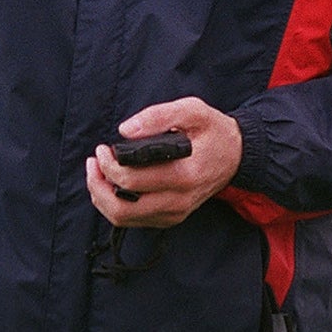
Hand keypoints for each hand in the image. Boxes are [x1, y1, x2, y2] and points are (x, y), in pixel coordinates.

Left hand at [86, 97, 242, 228]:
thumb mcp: (192, 110)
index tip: (103, 149)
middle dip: (97, 185)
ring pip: (124, 219)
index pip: (132, 180)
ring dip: (102, 198)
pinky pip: (134, 221)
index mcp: (184, 174)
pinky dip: (115, 205)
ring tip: (97, 174)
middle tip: (94, 163)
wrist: (237, 155)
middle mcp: (179, 200)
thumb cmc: (213, 131)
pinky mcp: (171, 218)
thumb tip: (126, 130)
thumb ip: (159, 115)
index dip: (108, 166)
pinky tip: (113, 184)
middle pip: (122, 208)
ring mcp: (175, 213)